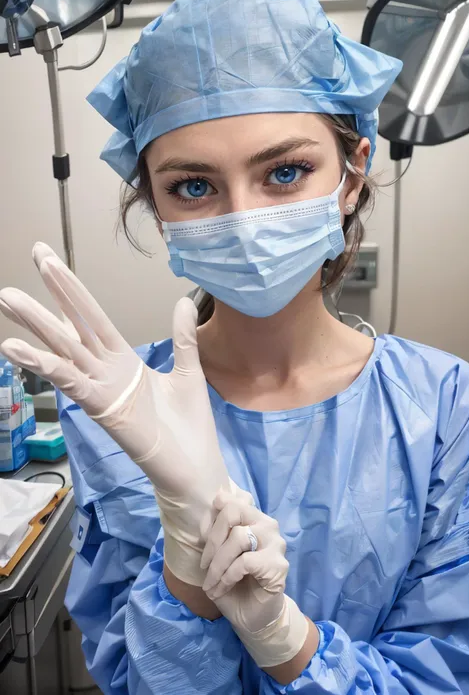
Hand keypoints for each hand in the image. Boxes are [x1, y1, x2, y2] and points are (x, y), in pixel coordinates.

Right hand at [0, 243, 229, 585]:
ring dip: (36, 324)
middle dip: (52, 291)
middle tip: (33, 252)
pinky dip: (46, 366)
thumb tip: (184, 301)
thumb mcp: (188, 372)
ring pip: (64, 350)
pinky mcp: (103, 410)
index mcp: (123, 360)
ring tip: (8, 296)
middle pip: (73, 325)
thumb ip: (182, 338)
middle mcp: (105, 372)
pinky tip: (19, 348)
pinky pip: (71, 383)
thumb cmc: (190, 427)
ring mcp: (101, 391)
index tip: (49, 259)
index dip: (72, 289)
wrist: (197, 470)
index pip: (92, 317)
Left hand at [200, 491, 308, 667]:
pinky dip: (226, 576)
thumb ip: (213, 532)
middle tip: (204, 565)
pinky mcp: (278, 565)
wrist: (251, 617)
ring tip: (210, 583)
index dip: (211, 518)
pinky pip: (245, 562)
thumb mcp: (215, 555)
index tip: (203, 541)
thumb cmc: (232, 583)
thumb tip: (207, 516)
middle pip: (234, 511)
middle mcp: (267, 524)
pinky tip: (219, 589)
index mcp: (252, 517)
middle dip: (213, 539)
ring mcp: (276, 543)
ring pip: (239, 537)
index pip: (229, 500)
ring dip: (218, 563)